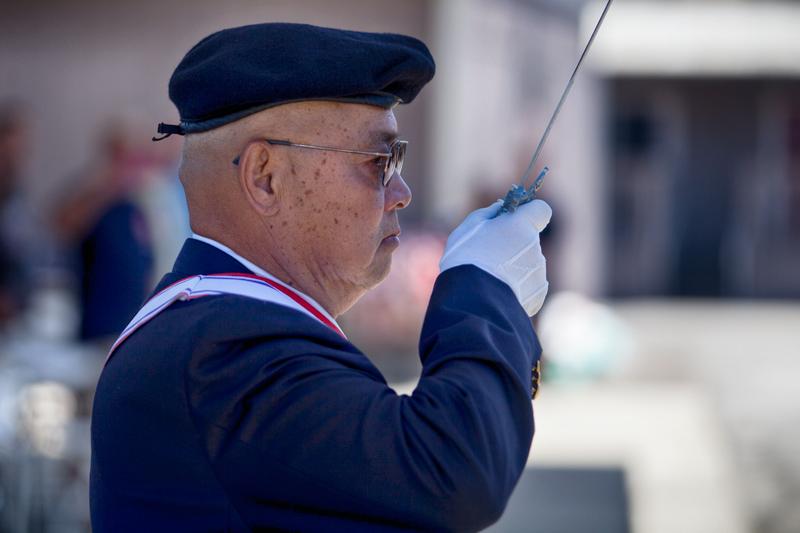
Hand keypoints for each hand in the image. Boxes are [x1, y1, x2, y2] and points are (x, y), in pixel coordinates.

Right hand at [440, 199, 551, 315]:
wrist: (472, 301)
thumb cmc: (466, 258)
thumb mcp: (469, 228)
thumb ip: (489, 214)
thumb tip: (501, 207)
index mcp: (522, 226)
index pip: (541, 210)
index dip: (529, 214)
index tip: (514, 221)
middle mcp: (536, 247)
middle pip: (530, 241)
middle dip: (515, 245)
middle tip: (489, 257)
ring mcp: (539, 273)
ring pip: (527, 265)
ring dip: (513, 269)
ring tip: (489, 280)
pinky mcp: (538, 295)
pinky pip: (528, 287)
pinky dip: (516, 289)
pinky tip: (497, 294)